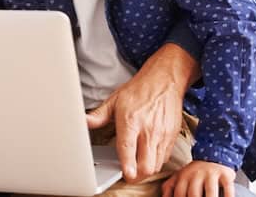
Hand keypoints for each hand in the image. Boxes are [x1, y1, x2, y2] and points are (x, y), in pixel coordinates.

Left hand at [86, 43, 197, 182]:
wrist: (164, 80)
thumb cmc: (139, 90)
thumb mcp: (114, 101)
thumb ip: (98, 116)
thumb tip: (83, 122)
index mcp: (131, 121)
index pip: (128, 148)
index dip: (127, 165)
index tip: (125, 175)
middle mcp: (149, 130)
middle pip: (146, 165)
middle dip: (136, 175)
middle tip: (127, 174)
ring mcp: (162, 134)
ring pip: (156, 165)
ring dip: (145, 170)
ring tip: (135, 167)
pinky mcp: (172, 136)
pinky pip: (165, 158)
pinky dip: (156, 162)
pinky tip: (147, 156)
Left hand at [161, 160, 235, 196]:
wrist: (213, 154)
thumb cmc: (194, 172)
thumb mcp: (179, 176)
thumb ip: (169, 187)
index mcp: (183, 176)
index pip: (180, 194)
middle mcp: (196, 175)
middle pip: (194, 194)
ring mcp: (210, 174)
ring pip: (210, 192)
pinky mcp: (224, 175)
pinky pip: (228, 188)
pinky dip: (228, 196)